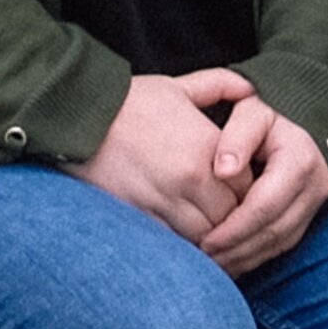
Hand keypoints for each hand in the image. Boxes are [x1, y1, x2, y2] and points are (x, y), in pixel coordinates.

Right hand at [65, 68, 252, 239]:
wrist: (77, 120)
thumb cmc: (129, 102)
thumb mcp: (178, 86)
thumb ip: (221, 84)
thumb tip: (250, 87)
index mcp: (205, 147)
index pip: (247, 186)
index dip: (247, 191)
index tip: (240, 189)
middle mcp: (189, 179)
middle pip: (230, 217)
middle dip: (232, 218)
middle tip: (228, 214)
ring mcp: (162, 202)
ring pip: (203, 237)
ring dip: (209, 236)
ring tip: (208, 229)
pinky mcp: (138, 219)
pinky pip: (172, 244)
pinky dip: (181, 244)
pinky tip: (180, 234)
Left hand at [193, 87, 327, 276]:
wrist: (298, 119)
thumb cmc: (268, 115)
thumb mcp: (252, 111)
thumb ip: (238, 135)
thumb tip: (223, 170)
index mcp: (300, 159)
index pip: (265, 205)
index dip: (234, 228)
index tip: (205, 241)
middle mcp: (316, 184)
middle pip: (274, 230)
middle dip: (237, 250)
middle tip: (203, 258)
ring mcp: (317, 201)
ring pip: (280, 242)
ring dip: (246, 258)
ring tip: (213, 264)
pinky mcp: (311, 213)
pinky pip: (284, 243)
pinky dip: (257, 254)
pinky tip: (232, 259)